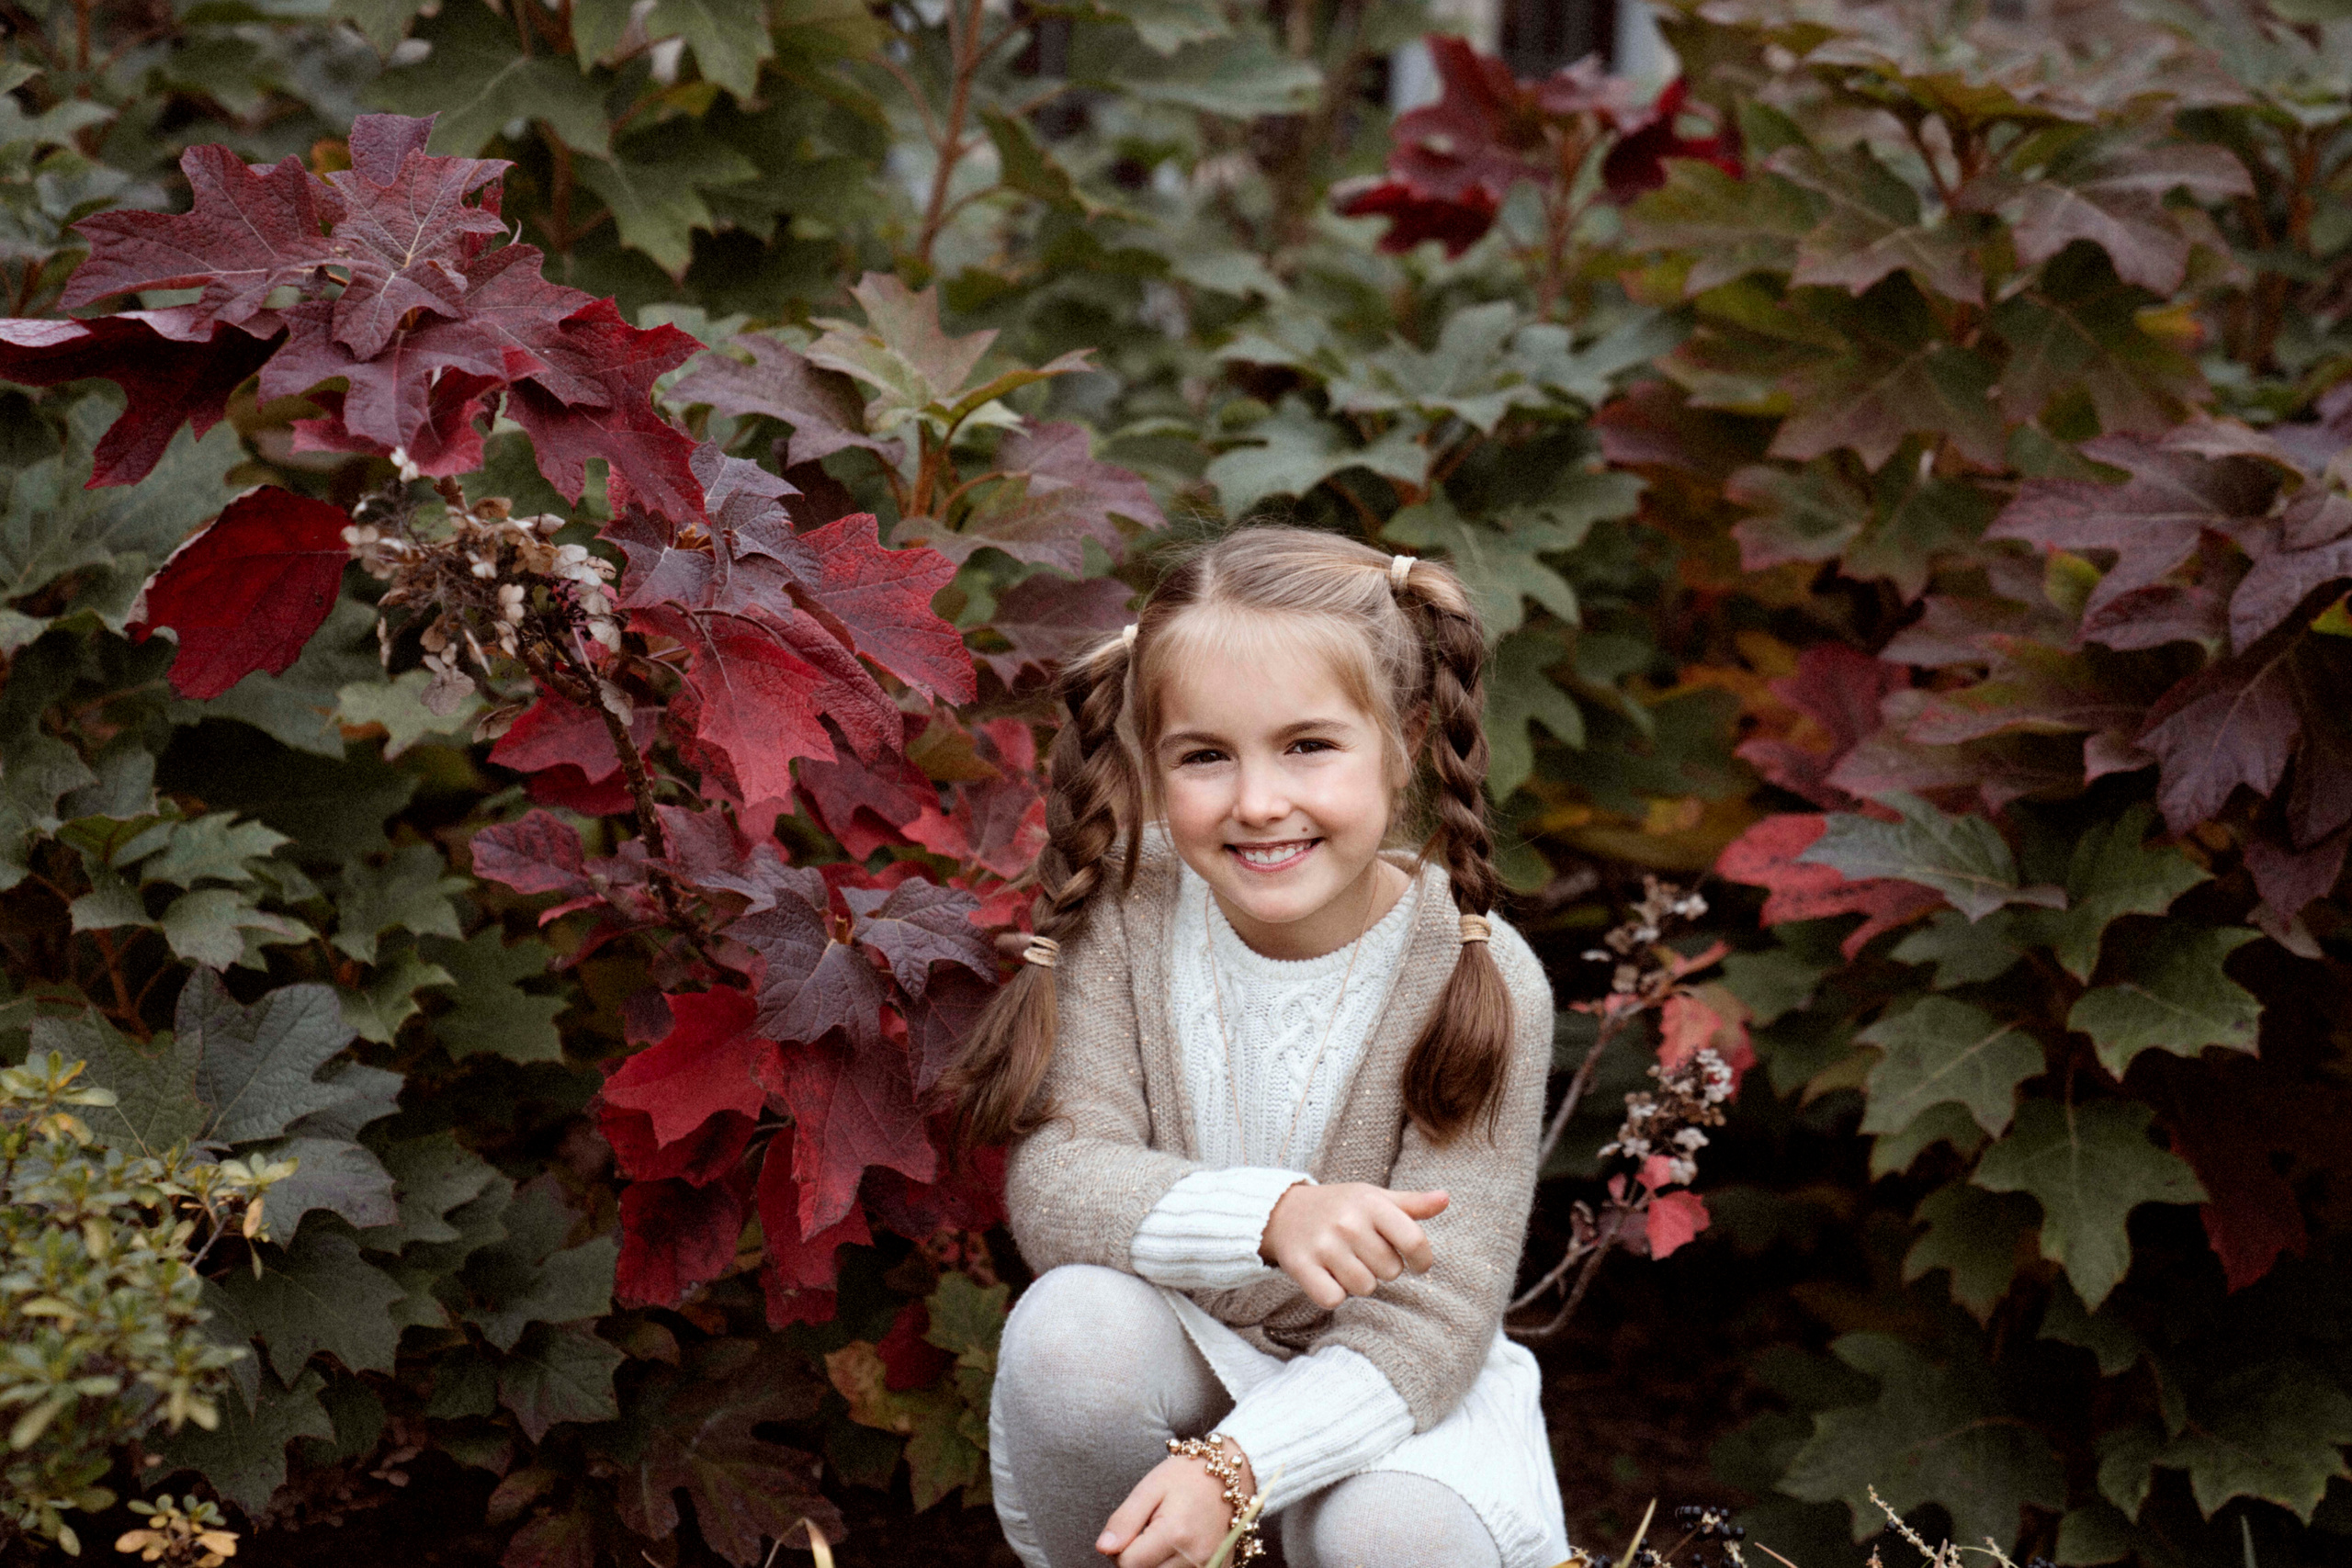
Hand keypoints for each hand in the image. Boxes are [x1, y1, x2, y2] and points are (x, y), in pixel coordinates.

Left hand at [1095, 1438, 1256, 1566]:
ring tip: (1164, 1538)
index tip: (1134, 1527)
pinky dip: (1171, 1566)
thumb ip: (1124, 1520)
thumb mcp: (1150, 1488)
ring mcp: (1208, 1567)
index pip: (1126, 1564)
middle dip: (1137, 1558)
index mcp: (1174, 1534)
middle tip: (1148, 1531)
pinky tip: (1177, 1548)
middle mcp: (1194, 1558)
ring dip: (1154, 1564)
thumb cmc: (1187, 1477)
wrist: (1229, 1477)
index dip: (1120, 1547)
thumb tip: (1103, 1548)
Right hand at [1259, 1183, 1446, 1308]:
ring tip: (1345, 1263)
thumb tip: (1446, 1198)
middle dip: (1382, 1268)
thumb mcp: (1374, 1198)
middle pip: (1391, 1271)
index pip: (1415, 1241)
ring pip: (1364, 1288)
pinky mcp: (1301, 1266)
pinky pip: (1333, 1299)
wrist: (1283, 1211)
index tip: (1417, 1264)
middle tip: (1365, 1254)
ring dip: (1358, 1282)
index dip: (1423, 1260)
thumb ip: (1412, 1204)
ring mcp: (1324, 1245)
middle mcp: (1348, 1223)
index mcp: (1371, 1204)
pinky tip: (1328, 1276)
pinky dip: (1333, 1294)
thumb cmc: (1340, 1206)